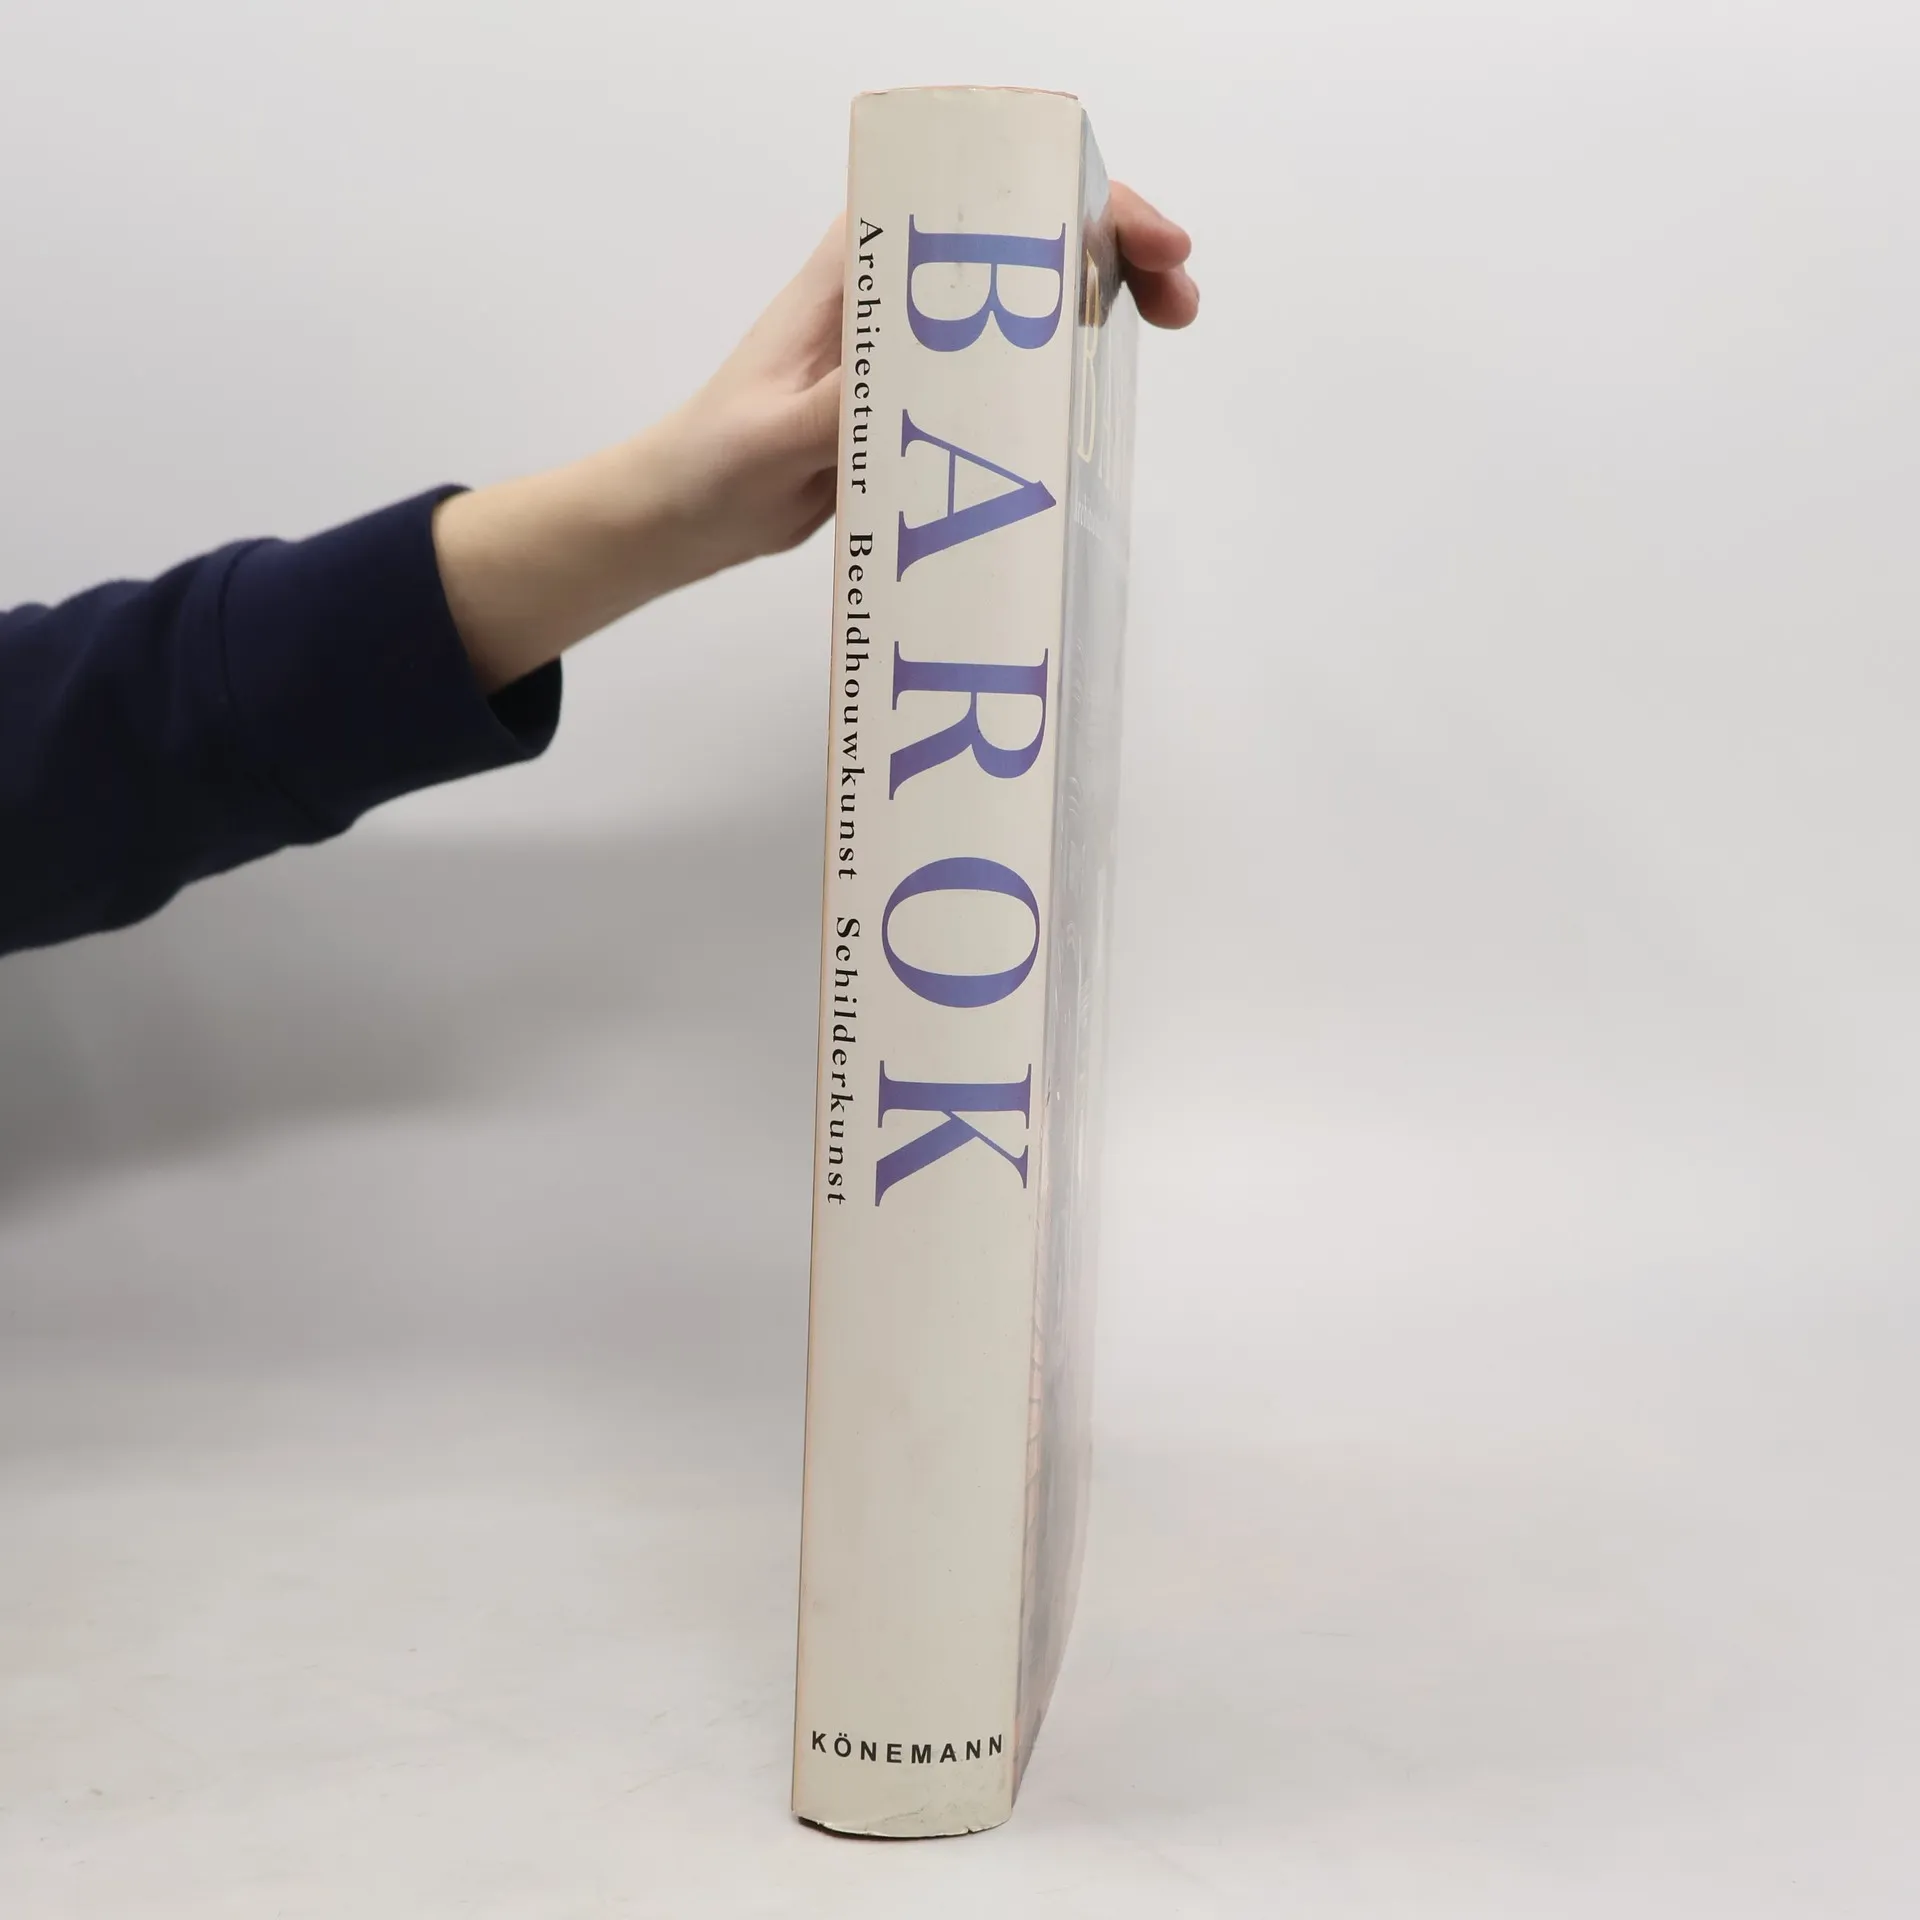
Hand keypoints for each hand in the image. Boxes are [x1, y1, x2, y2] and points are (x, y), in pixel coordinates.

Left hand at [436, 189, 1197, 691]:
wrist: (692, 511)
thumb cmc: (718, 455)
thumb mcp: (773, 433)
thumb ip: (835, 408)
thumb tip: (905, 388)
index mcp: (864, 270)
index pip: (981, 201)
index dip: (1074, 205)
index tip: (1137, 240)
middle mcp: (901, 292)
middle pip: (1025, 239)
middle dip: (1111, 248)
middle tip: (1176, 295)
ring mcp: (919, 345)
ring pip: (1027, 300)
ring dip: (1101, 305)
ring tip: (1164, 327)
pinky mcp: (926, 400)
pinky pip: (1008, 370)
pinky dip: (1065, 367)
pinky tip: (1099, 388)